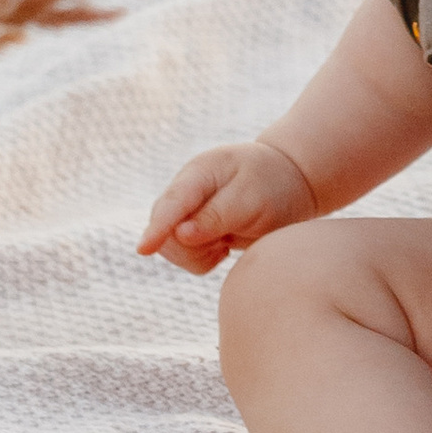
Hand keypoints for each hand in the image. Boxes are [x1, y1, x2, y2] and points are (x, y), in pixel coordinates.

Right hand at [137, 138, 315, 274]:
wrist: (288, 183)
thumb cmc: (273, 185)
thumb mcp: (252, 198)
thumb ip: (218, 215)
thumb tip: (180, 234)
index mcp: (199, 173)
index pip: (173, 203)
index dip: (157, 228)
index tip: (143, 250)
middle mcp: (184, 191)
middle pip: (165, 231)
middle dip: (192, 248)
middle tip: (226, 242)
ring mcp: (184, 211)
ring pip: (172, 248)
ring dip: (199, 254)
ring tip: (228, 240)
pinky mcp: (190, 230)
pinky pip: (186, 258)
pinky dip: (204, 260)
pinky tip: (225, 245)